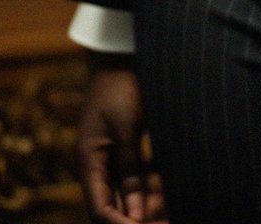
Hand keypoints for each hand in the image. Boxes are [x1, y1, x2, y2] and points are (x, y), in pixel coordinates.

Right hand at [75, 54, 167, 222]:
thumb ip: (130, 171)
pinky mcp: (124, 148)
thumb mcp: (128, 128)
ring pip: (127, 194)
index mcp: (88, 162)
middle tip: (167, 220)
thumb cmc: (121, 85)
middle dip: (137, 219)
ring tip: (172, 210)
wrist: (120, 54)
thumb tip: (135, 215)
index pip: (100, 210)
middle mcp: (95, 166)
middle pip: (112, 207)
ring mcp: (109, 157)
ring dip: (148, 204)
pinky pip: (136, 177)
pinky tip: (170, 190)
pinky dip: (151, 186)